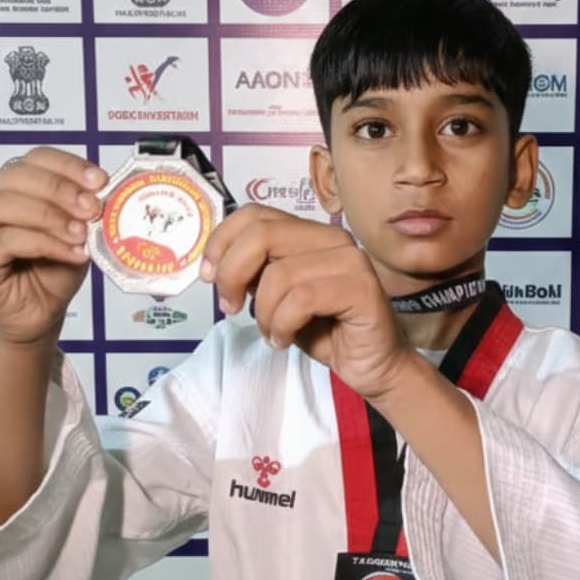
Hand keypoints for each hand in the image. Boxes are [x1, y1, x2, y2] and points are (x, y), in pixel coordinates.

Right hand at [0, 148, 106, 345]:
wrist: (38, 315)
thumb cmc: (54, 271)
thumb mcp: (79, 233)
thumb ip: (84, 212)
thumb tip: (105, 193)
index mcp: (11, 185)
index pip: (35, 158)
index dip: (68, 165)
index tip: (101, 180)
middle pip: (17, 175)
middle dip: (61, 189)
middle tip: (93, 208)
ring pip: (5, 204)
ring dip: (50, 216)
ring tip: (82, 234)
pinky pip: (6, 240)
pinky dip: (45, 243)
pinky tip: (73, 254)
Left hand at [206, 204, 402, 398]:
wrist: (372, 365)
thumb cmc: (325, 331)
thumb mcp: (276, 296)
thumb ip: (255, 272)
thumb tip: (214, 263)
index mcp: (311, 234)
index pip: (255, 214)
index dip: (221, 241)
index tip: (208, 276)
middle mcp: (333, 238)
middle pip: (261, 235)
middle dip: (232, 274)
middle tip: (232, 307)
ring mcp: (352, 261)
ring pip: (279, 274)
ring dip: (264, 314)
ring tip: (273, 333)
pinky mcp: (363, 289)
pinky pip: (302, 299)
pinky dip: (283, 325)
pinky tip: (286, 340)